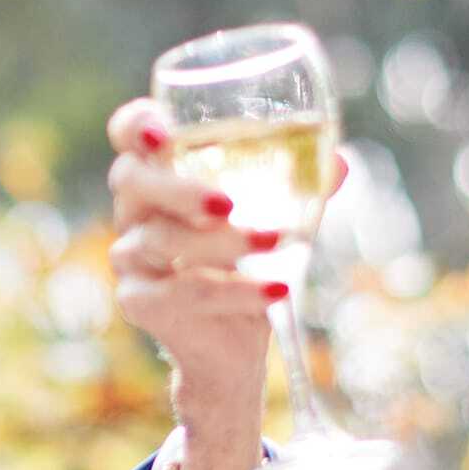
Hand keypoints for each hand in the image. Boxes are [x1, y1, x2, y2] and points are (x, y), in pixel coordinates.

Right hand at [104, 98, 345, 469]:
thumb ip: (300, 187)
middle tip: (228, 203)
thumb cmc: (247, 264)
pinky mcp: (138, 302)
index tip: (162, 132)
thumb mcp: (275, 218)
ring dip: (224, 242)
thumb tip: (340, 163)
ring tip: (276, 241)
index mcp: (159, 172)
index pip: (128, 132)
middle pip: (132, 180)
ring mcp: (130, 256)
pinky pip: (183, 292)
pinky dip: (235, 291)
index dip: (136, 125)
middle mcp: (135, 209)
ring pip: (163, 240)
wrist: (234, 344)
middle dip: (179, 189)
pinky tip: (276, 290)